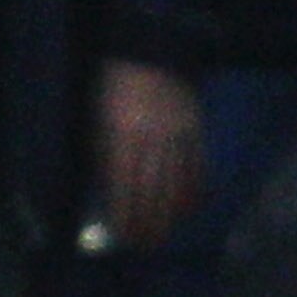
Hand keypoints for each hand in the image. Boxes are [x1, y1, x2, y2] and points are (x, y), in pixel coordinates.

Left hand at [95, 61, 205, 251]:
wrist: (150, 50)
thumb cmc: (114, 86)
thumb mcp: (98, 117)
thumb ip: (104, 155)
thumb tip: (110, 195)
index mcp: (122, 133)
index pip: (124, 186)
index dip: (125, 215)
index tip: (123, 237)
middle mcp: (152, 139)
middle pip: (153, 192)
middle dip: (148, 223)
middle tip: (145, 246)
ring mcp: (179, 136)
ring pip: (176, 186)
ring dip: (170, 216)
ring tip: (163, 237)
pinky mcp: (197, 132)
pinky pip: (198, 171)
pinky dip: (192, 194)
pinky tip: (186, 211)